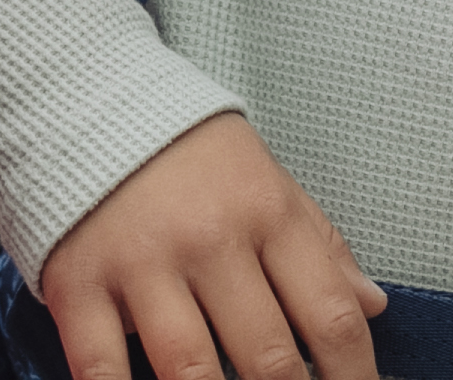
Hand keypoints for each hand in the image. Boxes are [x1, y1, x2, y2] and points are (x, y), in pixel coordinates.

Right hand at [30, 112, 383, 379]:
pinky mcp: (79, 286)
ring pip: (191, 370)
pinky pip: (102, 367)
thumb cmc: (193, 157)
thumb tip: (373, 305)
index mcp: (266, 213)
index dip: (357, 377)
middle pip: (268, 357)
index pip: (331, 314)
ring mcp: (141, 265)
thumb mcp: (271, 183)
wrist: (90, 102)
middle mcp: (209, 240)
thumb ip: (321, 247)